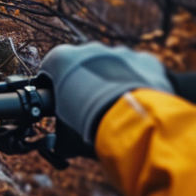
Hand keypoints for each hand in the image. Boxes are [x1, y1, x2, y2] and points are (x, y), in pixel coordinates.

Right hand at [38, 42, 172, 156]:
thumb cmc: (90, 125)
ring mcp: (118, 53)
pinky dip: (137, 82)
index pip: (51, 72)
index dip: (55, 91)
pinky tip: (136, 102)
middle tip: (89, 109)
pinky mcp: (144, 61)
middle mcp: (88, 49)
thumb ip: (59, 135)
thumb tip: (60, 146)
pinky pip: (138, 70)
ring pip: (111, 66)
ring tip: (116, 108)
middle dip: (85, 84)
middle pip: (82, 66)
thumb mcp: (65, 134)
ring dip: (111, 82)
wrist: (130, 124)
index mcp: (60, 60)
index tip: (62, 106)